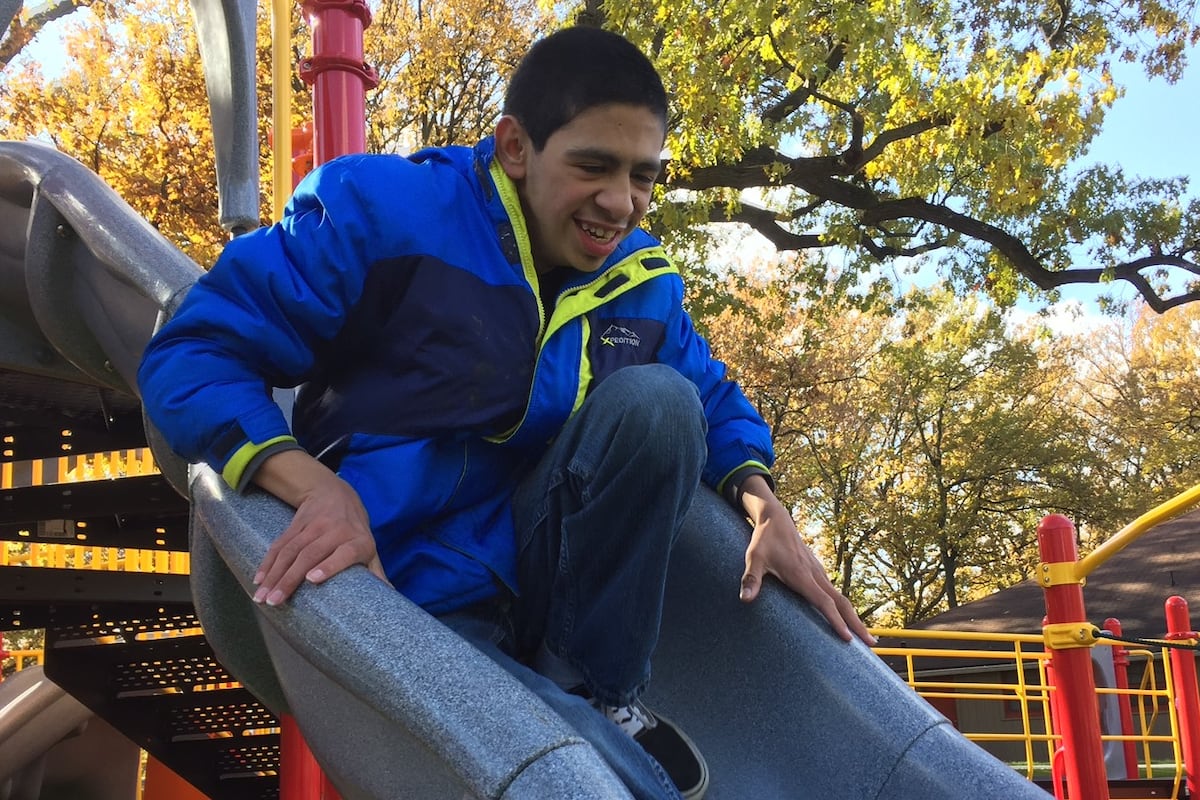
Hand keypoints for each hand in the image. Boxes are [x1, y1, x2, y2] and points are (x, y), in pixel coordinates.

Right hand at [249, 449, 388, 605]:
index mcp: (357, 541)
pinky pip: (279, 545)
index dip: (329, 565)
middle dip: (290, 579)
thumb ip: (376, 572)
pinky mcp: (296, 525)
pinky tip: (259, 579)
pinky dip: (267, 563)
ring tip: (262, 597)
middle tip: (275, 602)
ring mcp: (313, 527)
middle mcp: (334, 532)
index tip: (313, 579)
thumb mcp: (370, 548)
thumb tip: (391, 597)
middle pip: (310, 555)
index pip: (343, 553)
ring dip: (274, 575)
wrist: (336, 493)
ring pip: (290, 552)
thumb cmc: (356, 531)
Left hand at [737, 475, 874, 644]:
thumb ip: (751, 579)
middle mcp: (815, 575)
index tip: (848, 638)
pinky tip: (847, 619)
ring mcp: (819, 572)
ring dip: (854, 618)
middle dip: (856, 624)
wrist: (776, 519)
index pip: (823, 602)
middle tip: (871, 644)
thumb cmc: (764, 541)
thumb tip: (744, 599)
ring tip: (865, 638)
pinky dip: (844, 608)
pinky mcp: (818, 571)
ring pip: (841, 598)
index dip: (835, 621)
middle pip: (841, 603)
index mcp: (802, 576)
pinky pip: (835, 593)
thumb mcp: (754, 559)